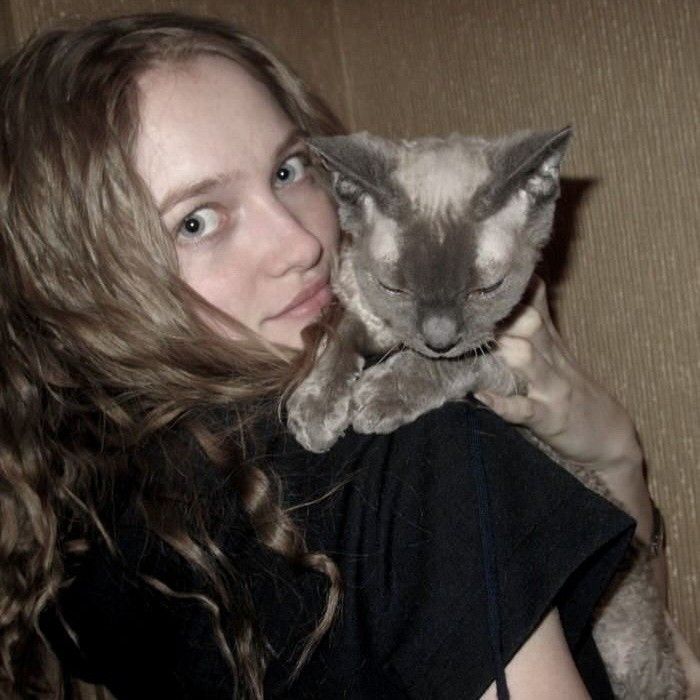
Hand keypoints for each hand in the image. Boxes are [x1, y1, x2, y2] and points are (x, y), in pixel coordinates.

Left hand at [474, 276, 642, 472]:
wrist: (609, 436)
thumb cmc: (569, 386)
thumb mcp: (554, 347)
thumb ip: (535, 315)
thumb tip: (521, 278)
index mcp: (547, 337)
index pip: (532, 300)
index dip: (512, 284)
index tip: (482, 268)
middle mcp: (549, 356)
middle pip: (531, 323)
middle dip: (504, 312)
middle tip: (470, 302)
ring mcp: (549, 387)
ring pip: (528, 360)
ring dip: (506, 350)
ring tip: (479, 342)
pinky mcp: (547, 418)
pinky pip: (523, 409)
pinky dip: (502, 404)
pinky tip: (481, 395)